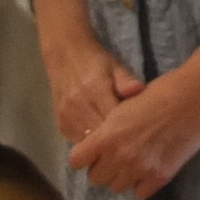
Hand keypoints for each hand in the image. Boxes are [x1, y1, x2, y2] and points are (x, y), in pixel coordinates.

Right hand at [40, 33, 144, 147]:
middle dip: (115, 141)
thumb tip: (140, 90)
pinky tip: (99, 138)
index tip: (138, 131)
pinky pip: (76, 141)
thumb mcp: (114, 65)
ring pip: (87, 142)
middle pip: (100, 134)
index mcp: (95, 89)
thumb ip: (126, 80)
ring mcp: (66, 116)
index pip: (113, 119)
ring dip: (101, 145)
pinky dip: (88, 143)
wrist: (63, 55)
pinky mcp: (59, 124)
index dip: (127, 128)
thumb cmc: (95, 60)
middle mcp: (78, 105)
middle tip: (130, 141)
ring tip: (116, 143)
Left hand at [66, 68, 199, 199]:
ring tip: (134, 161)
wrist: (196, 98)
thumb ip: (109, 128)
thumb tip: (101, 141)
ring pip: (117, 187)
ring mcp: (140, 169)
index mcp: (107, 136)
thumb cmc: (161, 92)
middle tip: (117, 155)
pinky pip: (140, 192)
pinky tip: (150, 168)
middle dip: (103, 167)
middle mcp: (120, 157)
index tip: (93, 150)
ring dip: (122, 176)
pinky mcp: (159, 177)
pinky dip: (142, 183)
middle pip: (96, 178)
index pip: (76, 161)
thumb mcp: (126, 104)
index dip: (84, 155)